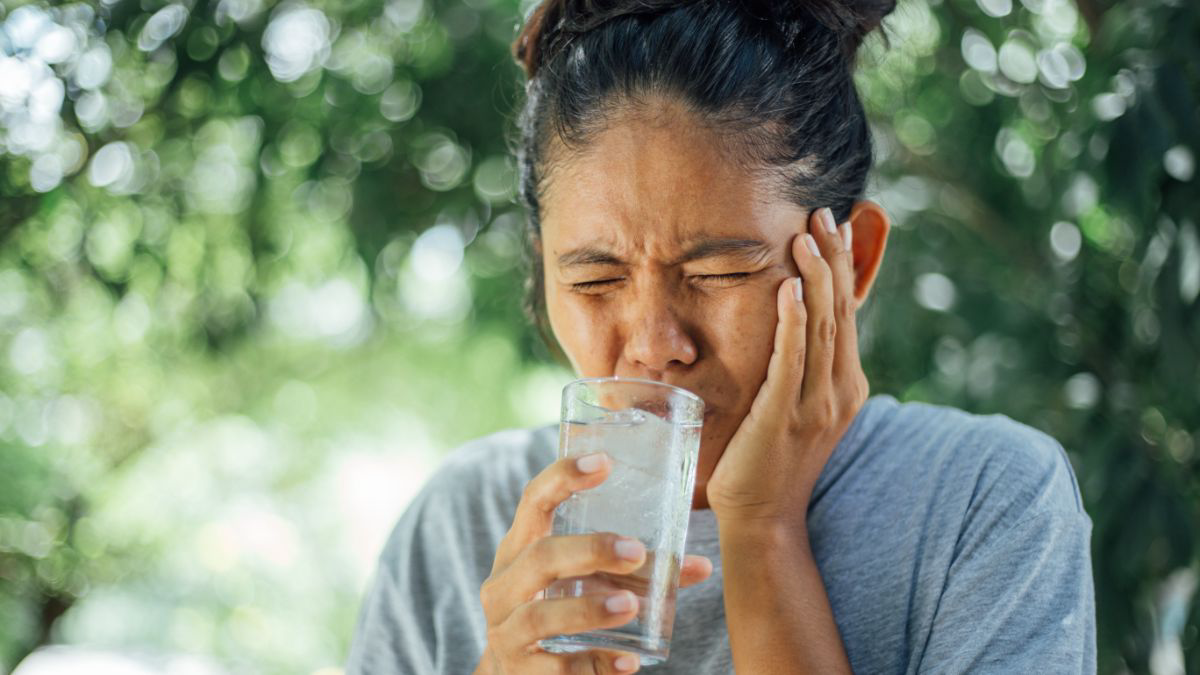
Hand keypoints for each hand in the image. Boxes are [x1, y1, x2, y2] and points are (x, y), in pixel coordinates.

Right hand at [476, 452, 713, 674]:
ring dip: (589, 609)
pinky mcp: (516, 672)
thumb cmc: (558, 612)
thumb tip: (699, 566)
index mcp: (520, 548)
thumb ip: (635, 572)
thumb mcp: (585, 583)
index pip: (533, 502)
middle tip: (636, 551)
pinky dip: (593, 665)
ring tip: (631, 605)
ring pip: (539, 615)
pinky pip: (555, 670)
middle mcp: (504, 585)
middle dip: (589, 551)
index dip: (562, 478)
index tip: (603, 462)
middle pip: (539, 557)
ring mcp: (504, 631)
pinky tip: (627, 662)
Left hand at [705, 206, 870, 525]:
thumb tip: (795, 327)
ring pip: (821, 326)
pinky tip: (789, 286)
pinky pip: (792, 358)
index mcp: (846, 385)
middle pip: (839, 311)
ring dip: (815, 276)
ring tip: (807, 233)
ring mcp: (816, 403)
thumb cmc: (772, 461)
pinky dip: (793, 319)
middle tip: (824, 211)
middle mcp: (840, 390)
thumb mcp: (797, 406)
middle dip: (833, 258)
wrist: (763, 517)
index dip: (842, 267)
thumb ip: (801, 368)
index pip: (846, 314)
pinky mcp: (785, 414)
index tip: (834, 225)